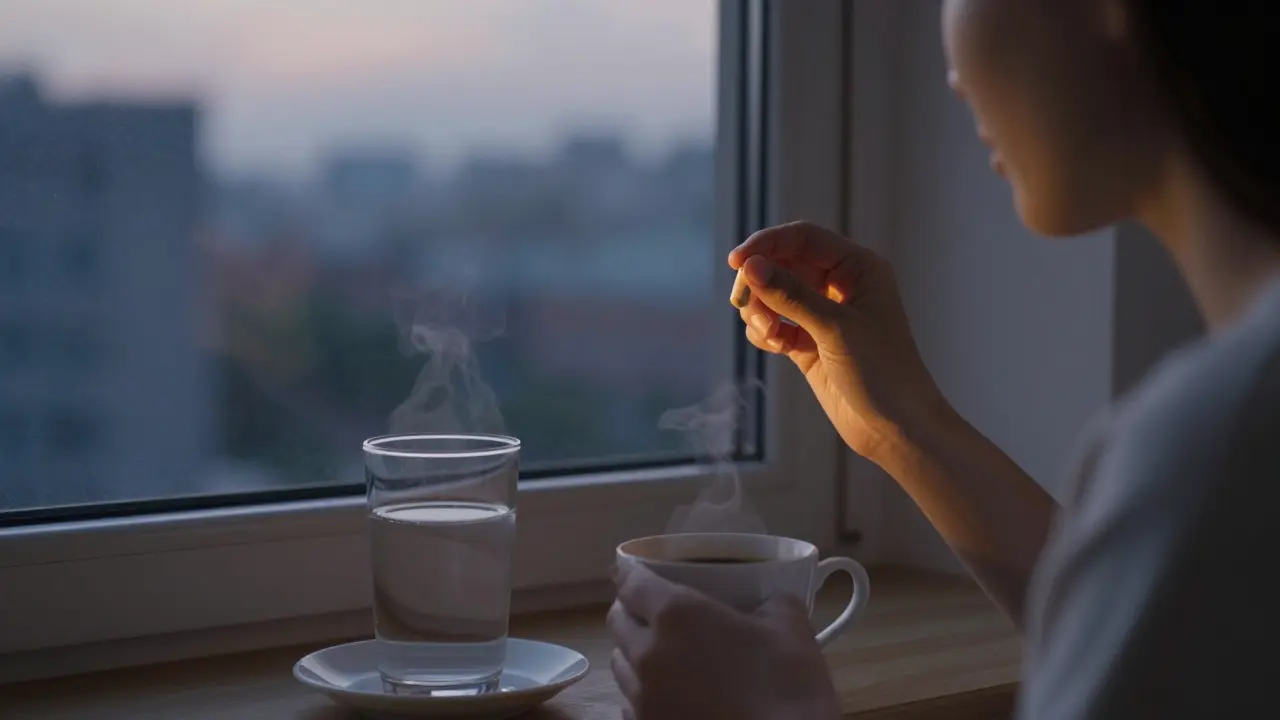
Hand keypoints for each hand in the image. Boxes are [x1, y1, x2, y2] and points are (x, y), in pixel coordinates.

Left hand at [607, 564, 840, 719]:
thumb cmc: (787, 685)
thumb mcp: (792, 629)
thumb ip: (773, 602)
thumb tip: (771, 601)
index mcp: (676, 615)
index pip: (632, 582)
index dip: (631, 573)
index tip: (634, 569)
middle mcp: (648, 653)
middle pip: (618, 621)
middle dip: (632, 611)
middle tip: (655, 612)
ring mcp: (642, 697)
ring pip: (620, 663)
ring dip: (634, 652)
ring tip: (662, 655)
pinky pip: (629, 702)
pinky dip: (642, 693)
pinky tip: (668, 696)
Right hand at [729, 221, 946, 461]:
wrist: (897, 429)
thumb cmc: (883, 373)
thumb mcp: (836, 329)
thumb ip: (791, 295)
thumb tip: (750, 266)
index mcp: (859, 269)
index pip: (804, 238)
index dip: (768, 244)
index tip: (736, 262)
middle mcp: (841, 286)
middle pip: (783, 264)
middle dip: (759, 282)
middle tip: (743, 305)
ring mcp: (823, 315)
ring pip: (774, 295)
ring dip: (761, 310)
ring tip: (770, 334)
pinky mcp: (809, 344)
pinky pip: (774, 323)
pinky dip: (766, 331)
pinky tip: (775, 346)